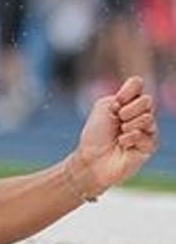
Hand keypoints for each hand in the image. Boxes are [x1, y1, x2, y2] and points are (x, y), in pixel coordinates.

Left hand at [74, 76, 160, 195]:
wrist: (92, 158)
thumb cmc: (96, 134)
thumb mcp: (104, 108)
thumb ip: (121, 96)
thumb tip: (140, 91)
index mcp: (129, 103)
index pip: (138, 84)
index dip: (128, 91)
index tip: (116, 102)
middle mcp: (141, 114)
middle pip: (147, 100)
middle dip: (128, 110)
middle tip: (118, 121)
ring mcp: (148, 130)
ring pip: (148, 118)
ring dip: (129, 125)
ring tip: (120, 134)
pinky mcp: (150, 146)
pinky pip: (146, 136)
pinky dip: (130, 138)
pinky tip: (123, 144)